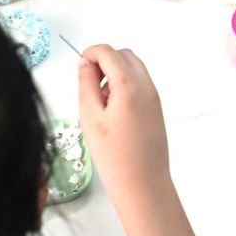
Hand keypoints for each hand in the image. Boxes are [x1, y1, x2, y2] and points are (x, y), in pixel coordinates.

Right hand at [77, 45, 170, 201]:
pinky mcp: (156, 109)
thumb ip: (86, 84)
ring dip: (114, 73)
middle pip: (124, 55)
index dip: (90, 54)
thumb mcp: (90, 117)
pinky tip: (112, 111)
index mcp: (130, 84)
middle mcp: (147, 86)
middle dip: (104, 61)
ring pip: (133, 68)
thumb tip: (85, 64)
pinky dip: (124, 86)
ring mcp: (154, 97)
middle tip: (88, 84)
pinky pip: (139, 84)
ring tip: (99, 102)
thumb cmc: (114, 155)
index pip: (108, 51)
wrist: (143, 184)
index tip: (79, 69)